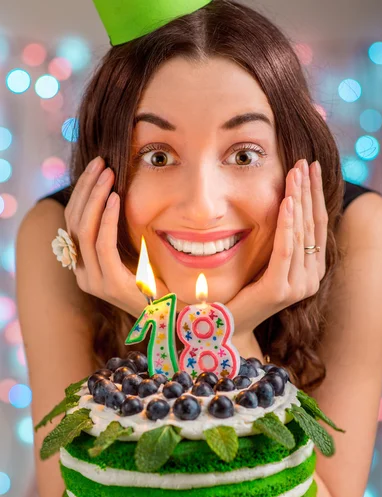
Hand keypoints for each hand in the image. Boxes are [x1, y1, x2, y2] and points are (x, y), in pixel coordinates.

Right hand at [64, 156, 169, 316]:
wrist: (175, 315)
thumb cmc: (158, 282)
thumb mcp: (134, 252)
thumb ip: (120, 233)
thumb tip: (117, 194)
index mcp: (86, 267)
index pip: (73, 223)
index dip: (82, 193)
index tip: (95, 169)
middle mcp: (84, 274)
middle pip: (74, 223)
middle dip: (86, 189)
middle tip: (99, 163)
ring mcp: (95, 281)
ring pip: (84, 230)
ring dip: (95, 197)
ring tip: (107, 174)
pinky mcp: (111, 284)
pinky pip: (102, 245)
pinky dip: (107, 219)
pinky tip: (116, 199)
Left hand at [226, 159, 327, 334]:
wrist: (226, 324)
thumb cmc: (242, 289)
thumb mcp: (266, 259)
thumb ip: (279, 239)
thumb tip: (284, 202)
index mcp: (311, 270)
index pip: (317, 225)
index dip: (314, 195)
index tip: (309, 168)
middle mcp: (310, 278)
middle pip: (313, 225)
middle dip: (308, 191)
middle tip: (303, 162)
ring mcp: (297, 286)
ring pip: (301, 233)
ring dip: (299, 199)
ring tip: (295, 173)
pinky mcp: (279, 290)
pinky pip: (285, 250)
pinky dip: (287, 224)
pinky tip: (287, 202)